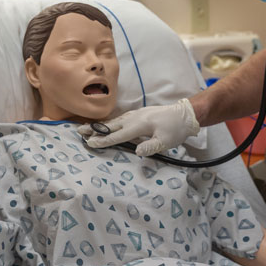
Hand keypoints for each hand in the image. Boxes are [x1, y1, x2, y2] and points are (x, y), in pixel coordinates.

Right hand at [77, 98, 199, 156]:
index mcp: (140, 125)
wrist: (185, 114)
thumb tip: (137, 152)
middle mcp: (135, 118)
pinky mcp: (139, 114)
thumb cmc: (176, 129)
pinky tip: (107, 125)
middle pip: (111, 125)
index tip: (91, 143)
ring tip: (88, 128)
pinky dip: (110, 123)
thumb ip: (151, 147)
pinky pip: (121, 119)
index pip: (118, 135)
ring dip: (101, 125)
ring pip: (115, 121)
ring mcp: (136, 114)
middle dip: (95, 129)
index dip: (104, 140)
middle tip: (79, 131)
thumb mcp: (166, 141)